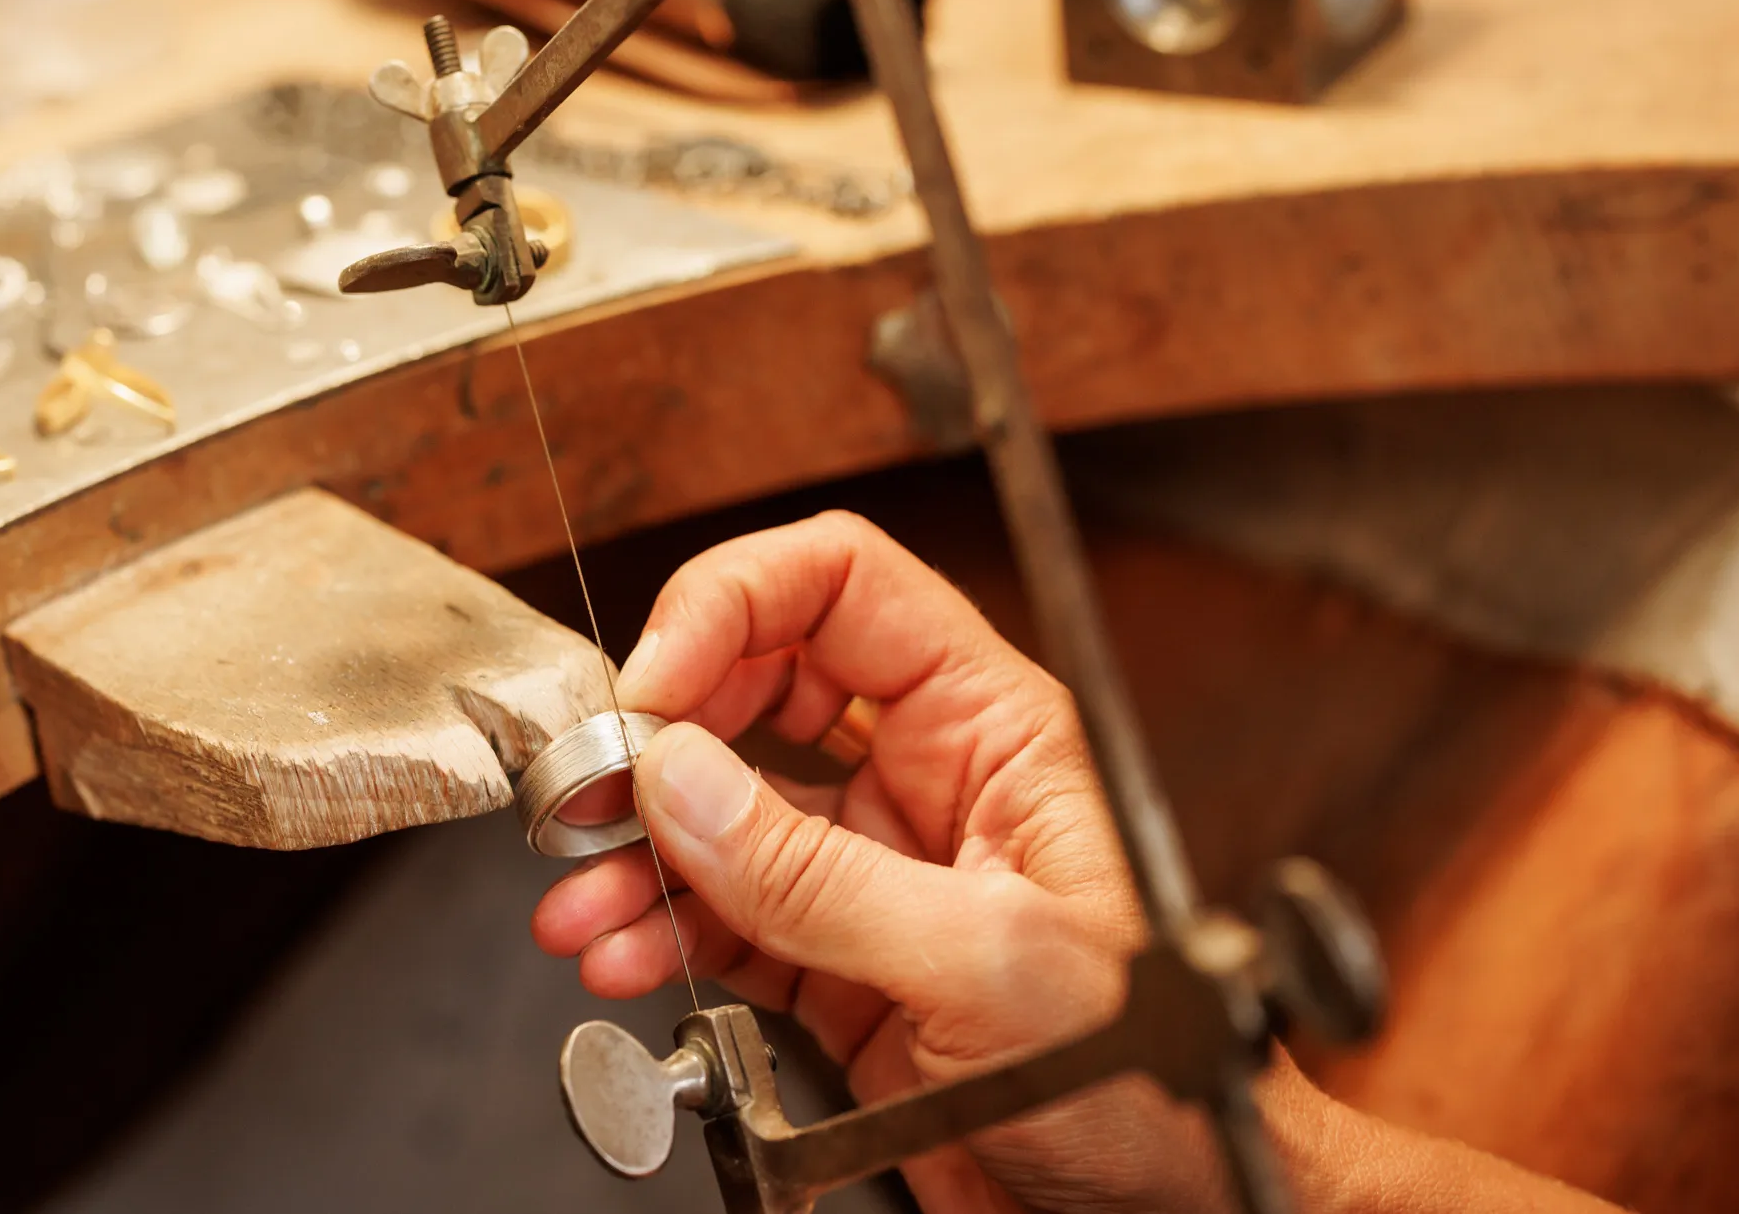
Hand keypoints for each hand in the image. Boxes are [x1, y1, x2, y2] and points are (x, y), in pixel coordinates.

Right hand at [530, 512, 1247, 1212]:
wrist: (1155, 1211)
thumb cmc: (1143, 1078)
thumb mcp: (987, 964)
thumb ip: (821, 876)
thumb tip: (683, 784)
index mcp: (988, 727)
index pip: (842, 587)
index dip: (733, 605)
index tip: (653, 684)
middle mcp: (921, 774)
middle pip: (755, 682)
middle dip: (659, 728)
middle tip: (590, 785)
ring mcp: (868, 862)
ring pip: (718, 802)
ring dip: (637, 842)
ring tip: (583, 896)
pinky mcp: (829, 953)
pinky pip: (717, 908)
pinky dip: (655, 924)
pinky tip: (621, 949)